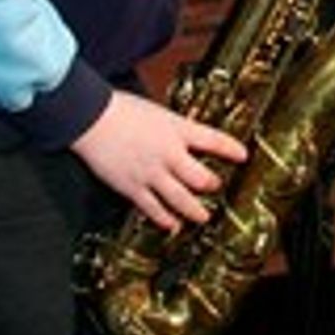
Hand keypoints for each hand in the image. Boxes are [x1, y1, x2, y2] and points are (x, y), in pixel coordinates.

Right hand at [70, 89, 248, 231]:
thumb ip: (174, 129)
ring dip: (195, 211)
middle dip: (212, 185)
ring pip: (181, 199)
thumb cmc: (121, 109)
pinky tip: (172, 225)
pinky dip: (165, 219)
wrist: (90, 117)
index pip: (213, 140)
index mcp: (176, 129)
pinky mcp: (132, 187)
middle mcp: (168, 153)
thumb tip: (187, 138)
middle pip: (201, 177)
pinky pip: (153, 209)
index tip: (243, 155)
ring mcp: (151, 173)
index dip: (231, 149)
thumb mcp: (158, 113)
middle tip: (216, 187)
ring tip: (203, 217)